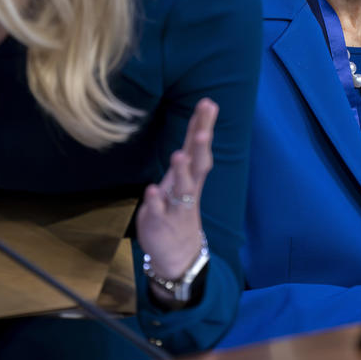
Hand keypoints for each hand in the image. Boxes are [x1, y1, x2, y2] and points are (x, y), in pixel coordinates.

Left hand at [136, 98, 215, 287]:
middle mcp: (187, 189)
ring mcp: (176, 207)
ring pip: (181, 188)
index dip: (203, 125)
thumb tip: (199, 126)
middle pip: (198, 165)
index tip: (208, 103)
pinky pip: (158, 211)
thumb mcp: (184, 180)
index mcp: (191, 176)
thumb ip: (189, 156)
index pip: (199, 147)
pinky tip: (152, 192)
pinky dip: (156, 202)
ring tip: (178, 155)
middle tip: (203, 131)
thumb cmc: (177, 210)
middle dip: (200, 148)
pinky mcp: (160, 223)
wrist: (177, 255)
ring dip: (181, 172)